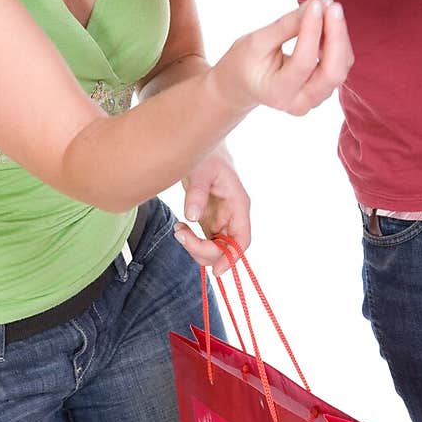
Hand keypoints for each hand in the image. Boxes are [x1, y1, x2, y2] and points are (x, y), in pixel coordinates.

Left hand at [173, 146, 251, 276]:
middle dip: (203, 250)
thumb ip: (197, 193)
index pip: (242, 239)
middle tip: (181, 234)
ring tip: (179, 230)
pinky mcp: (211, 222)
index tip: (216, 271)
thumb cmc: (205, 156)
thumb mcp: (200, 171)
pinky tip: (181, 229)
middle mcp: (233, 216)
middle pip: (226, 249)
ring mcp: (222, 220)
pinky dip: (192, 242)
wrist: (200, 149)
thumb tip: (192, 217)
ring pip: (215, 249)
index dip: (232, 258)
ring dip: (195, 247)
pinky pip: (206, 242)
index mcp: (238, 204)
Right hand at [210, 0, 353, 117]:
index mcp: (277, 93)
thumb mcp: (257, 41)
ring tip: (327, 5)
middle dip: (336, 36)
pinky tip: (327, 19)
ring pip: (341, 67)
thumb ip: (286, 26)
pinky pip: (340, 64)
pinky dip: (337, 40)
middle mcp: (300, 102)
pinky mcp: (324, 89)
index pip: (303, 62)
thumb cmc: (245, 62)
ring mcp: (315, 99)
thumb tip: (315, 6)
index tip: (315, 3)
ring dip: (338, 34)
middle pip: (333, 73)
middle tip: (332, 5)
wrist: (242, 84)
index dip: (312, 31)